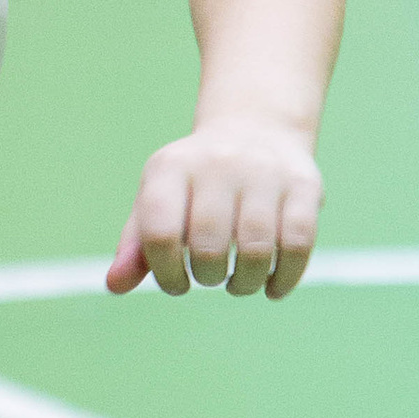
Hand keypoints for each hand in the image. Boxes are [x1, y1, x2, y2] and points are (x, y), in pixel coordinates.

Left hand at [108, 111, 323, 300]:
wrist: (255, 129)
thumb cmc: (195, 184)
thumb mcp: (159, 201)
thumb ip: (136, 246)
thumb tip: (114, 286)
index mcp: (170, 167)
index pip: (160, 233)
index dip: (166, 273)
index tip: (177, 284)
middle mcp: (217, 162)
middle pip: (209, 244)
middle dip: (208, 277)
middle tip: (211, 278)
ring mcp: (264, 170)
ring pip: (256, 248)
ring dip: (246, 283)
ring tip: (240, 284)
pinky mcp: (304, 183)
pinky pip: (299, 243)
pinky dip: (285, 277)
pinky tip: (272, 288)